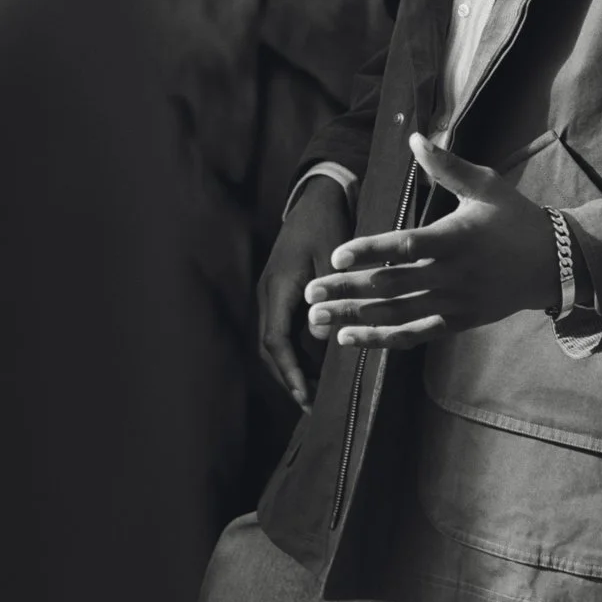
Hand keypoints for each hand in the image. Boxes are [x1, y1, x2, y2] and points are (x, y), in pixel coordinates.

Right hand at [258, 175, 350, 409]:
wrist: (316, 198)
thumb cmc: (328, 225)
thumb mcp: (332, 256)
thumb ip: (329, 295)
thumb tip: (322, 337)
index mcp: (279, 288)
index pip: (277, 341)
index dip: (290, 371)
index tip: (305, 396)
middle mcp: (269, 294)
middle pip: (270, 348)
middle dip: (288, 377)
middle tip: (311, 403)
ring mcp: (271, 294)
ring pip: (274, 341)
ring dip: (290, 366)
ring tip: (314, 390)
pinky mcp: (280, 292)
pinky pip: (281, 329)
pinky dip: (293, 351)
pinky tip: (313, 362)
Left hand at [305, 134, 557, 351]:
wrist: (554, 264)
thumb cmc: (515, 218)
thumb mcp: (486, 185)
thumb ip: (446, 165)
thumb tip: (414, 136)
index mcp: (455, 239)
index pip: (406, 247)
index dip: (370, 251)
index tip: (337, 254)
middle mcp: (452, 275)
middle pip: (392, 287)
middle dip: (347, 289)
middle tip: (310, 292)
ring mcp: (454, 303)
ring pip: (397, 315)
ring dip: (354, 318)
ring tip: (317, 319)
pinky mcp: (457, 323)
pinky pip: (414, 334)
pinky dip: (381, 340)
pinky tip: (349, 339)